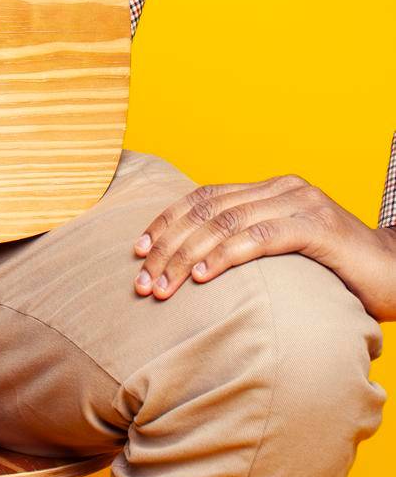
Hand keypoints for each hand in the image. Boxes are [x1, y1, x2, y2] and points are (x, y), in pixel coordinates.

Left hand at [132, 174, 395, 322]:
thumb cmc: (339, 272)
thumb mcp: (285, 254)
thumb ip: (250, 247)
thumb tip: (196, 268)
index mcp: (268, 189)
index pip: (203, 198)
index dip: (167, 223)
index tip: (137, 252)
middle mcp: (280, 188)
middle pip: (206, 211)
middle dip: (168, 247)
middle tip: (142, 282)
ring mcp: (300, 204)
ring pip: (226, 224)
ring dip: (188, 258)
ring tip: (163, 288)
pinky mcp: (317, 228)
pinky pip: (260, 238)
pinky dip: (226, 257)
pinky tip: (204, 278)